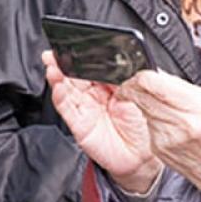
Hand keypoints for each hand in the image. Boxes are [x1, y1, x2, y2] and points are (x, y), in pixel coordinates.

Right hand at [42, 50, 161, 192]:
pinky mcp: (80, 125)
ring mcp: (87, 109)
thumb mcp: (145, 94)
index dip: (86, 55)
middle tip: (58, 50)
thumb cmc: (147, 125)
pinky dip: (60, 95)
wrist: (145, 157)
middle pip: (77, 74)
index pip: (96, 65)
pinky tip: (58, 85)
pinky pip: (67, 108)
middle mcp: (97, 94)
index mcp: (113, 83)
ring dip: (58, 75)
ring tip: (53, 64)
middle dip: (66, 62)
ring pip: (68, 88)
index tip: (77, 44)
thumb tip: (126, 59)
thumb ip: (135, 77)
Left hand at [119, 70, 200, 195]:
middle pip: (140, 96)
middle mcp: (177, 122)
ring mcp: (164, 137)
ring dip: (144, 102)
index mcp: (193, 106)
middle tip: (136, 84)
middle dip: (134, 87)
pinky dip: (151, 118)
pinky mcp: (156, 147)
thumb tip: (156, 74)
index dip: (141, 76)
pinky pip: (146, 125)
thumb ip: (179, 85)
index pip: (152, 83)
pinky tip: (165, 121)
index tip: (140, 75)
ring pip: (141, 109)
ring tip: (160, 103)